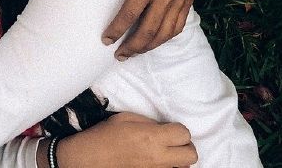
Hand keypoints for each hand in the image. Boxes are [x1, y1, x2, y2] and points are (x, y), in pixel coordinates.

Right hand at [44, 112, 197, 167]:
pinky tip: (156, 162)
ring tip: (164, 153)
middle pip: (191, 154)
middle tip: (172, 142)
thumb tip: (164, 128)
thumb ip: (150, 122)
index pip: (184, 134)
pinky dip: (167, 167)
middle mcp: (158, 157)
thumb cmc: (104, 136)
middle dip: (185, 146)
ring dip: (178, 159)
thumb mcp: (126, 118)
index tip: (169, 129)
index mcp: (152, 137)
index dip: (178, 130)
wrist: (89, 158)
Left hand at [84, 0, 205, 58]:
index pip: (131, 12)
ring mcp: (179, 0)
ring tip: (132, 54)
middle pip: (149, 29)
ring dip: (148, 46)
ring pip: (164, 32)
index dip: (117, 28)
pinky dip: (164, 39)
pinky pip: (177, 27)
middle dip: (133, 46)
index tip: (105, 40)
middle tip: (118, 55)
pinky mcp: (187, 2)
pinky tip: (152, 44)